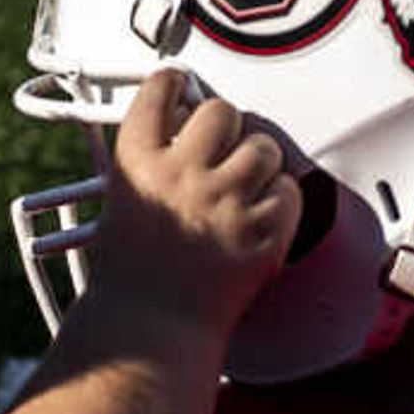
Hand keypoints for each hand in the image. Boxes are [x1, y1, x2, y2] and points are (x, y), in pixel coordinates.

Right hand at [75, 69, 298, 345]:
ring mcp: (225, 203)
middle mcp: (182, 174)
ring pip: (263, 147)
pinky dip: (281, 199)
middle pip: (222, 111)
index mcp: (138, 162)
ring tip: (242, 184)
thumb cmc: (129, 275)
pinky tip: (259, 213)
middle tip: (220, 145)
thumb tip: (182, 126)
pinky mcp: (261, 233)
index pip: (162, 90)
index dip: (176, 82)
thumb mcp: (123, 201)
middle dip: (224, 125)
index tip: (183, 84)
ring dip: (257, 160)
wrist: (148, 331)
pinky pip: (290, 190)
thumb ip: (153, 159)